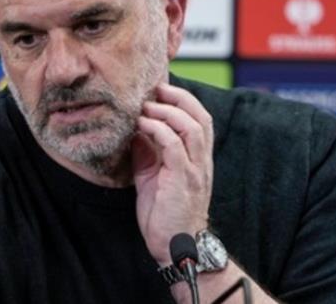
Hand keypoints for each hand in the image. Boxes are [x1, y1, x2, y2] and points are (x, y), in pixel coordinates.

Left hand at [132, 83, 214, 265]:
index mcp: (198, 158)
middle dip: (179, 97)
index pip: (200, 118)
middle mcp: (202, 161)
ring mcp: (195, 170)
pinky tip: (142, 125)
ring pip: (192, 127)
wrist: (175, 246)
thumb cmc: (164, 213)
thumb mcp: (153, 175)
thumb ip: (148, 151)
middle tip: (155, 89)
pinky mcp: (183, 180)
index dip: (183, 100)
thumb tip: (134, 128)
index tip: (160, 89)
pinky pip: (174, 146)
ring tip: (146, 107)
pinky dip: (158, 130)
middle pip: (201, 116)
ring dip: (167, 111)